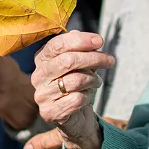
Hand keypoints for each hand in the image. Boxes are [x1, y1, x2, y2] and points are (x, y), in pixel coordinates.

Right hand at [30, 31, 113, 148]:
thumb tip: (77, 33)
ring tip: (96, 81)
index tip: (100, 41)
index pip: (58, 44)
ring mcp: (41, 95)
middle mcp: (38, 76)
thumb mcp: (80, 62)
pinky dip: (87, 96)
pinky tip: (86, 97)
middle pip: (68, 61)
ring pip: (76, 80)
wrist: (76, 115)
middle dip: (94, 58)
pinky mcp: (49, 112)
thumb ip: (78, 47)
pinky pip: (76, 99)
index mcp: (42, 59)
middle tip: (110, 61)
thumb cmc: (78, 83)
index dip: (80, 40)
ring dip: (93, 80)